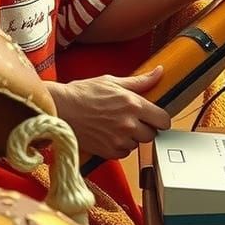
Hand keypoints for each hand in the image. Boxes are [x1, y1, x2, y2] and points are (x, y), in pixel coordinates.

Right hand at [48, 66, 170, 160]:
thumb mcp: (113, 82)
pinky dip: (120, 146)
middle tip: (134, 119)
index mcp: (133, 104)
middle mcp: (129, 123)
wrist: (61, 109)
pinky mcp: (108, 151)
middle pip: (152, 134)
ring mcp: (118, 139)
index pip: (163, 120)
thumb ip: (140, 81)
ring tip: (118, 126)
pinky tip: (110, 134)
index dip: (160, 119)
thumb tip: (159, 72)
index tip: (154, 117)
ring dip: (133, 137)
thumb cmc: (84, 93)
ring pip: (138, 144)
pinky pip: (124, 153)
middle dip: (146, 127)